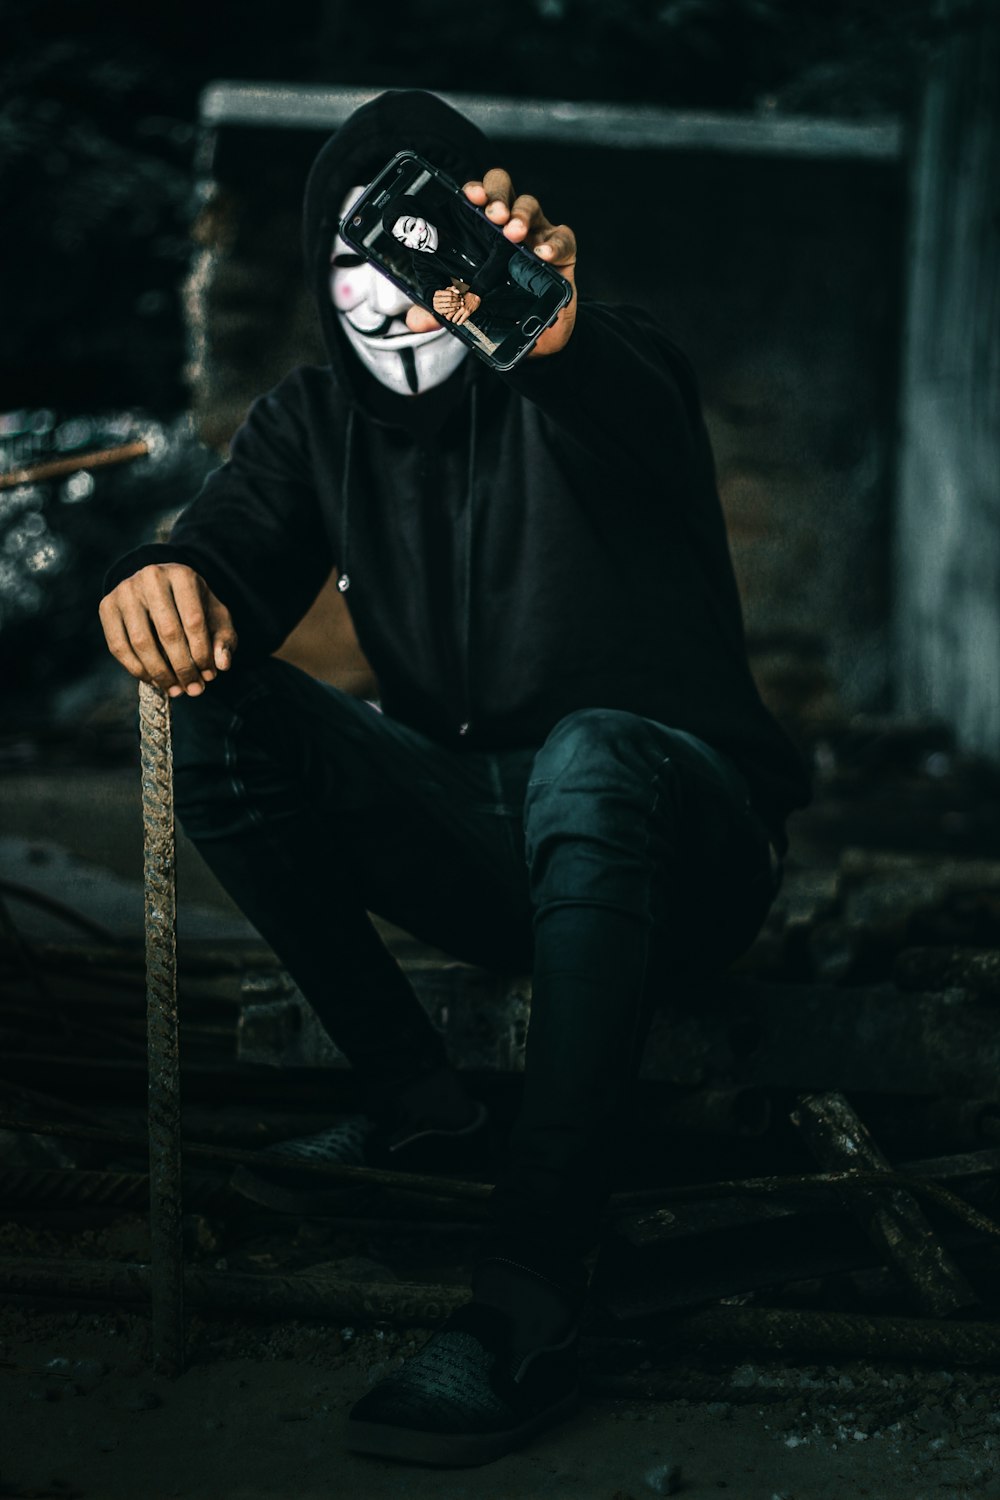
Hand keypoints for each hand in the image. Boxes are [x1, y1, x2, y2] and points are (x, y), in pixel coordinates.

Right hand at [99, 563, 236, 698]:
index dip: (202, 654)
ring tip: (175, 689)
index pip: (194, 621)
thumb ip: (224, 639)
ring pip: (142, 642)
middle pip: (168, 632)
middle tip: (193, 689)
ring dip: (160, 673)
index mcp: (182, 576)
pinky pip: (119, 646)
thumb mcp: (215, 617)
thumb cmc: (192, 605)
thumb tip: (222, 664)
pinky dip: (136, 669)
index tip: (209, 677)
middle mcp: (151, 577)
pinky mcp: (107, 606)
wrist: (159, 587)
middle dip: (183, 668)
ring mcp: (125, 591)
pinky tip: (153, 680)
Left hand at [406, 169, 576, 354]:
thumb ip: (441, 310)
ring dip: (521, 215)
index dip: (475, 190)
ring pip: (530, 206)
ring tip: (514, 233)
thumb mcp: (468, 310)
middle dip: (497, 195)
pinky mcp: (562, 251)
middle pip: (502, 188)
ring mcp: (537, 233)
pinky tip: (543, 254)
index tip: (470, 197)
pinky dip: (554, 243)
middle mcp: (508, 222)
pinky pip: (563, 238)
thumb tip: (415, 319)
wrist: (539, 336)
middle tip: (493, 215)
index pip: (477, 196)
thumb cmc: (502, 308)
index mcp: (483, 229)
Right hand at [432, 286, 463, 319]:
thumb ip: (452, 289)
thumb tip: (458, 291)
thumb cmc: (444, 297)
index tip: (460, 295)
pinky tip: (457, 308)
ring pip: (449, 304)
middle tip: (462, 300)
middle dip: (457, 299)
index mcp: (437, 292)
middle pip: (450, 298)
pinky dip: (453, 309)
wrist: (439, 304)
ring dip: (456, 304)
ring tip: (461, 304)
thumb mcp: (447, 291)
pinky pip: (447, 310)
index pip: (449, 292)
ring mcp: (436, 305)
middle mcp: (435, 299)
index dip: (456, 294)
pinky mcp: (438, 311)